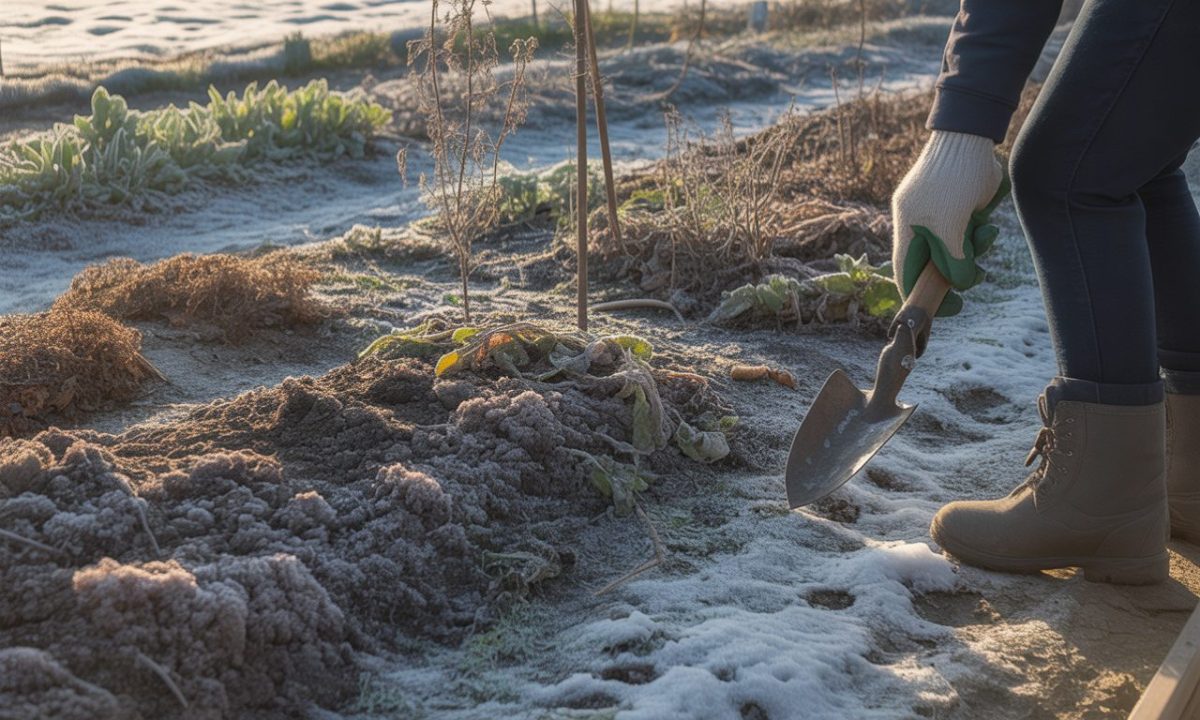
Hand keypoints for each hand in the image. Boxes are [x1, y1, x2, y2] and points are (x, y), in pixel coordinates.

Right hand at [892, 130, 1008, 316]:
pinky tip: (988, 224)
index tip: (947, 306)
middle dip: (957, 271)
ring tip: (988, 233)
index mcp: (907, 230)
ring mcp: (936, 217)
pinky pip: (964, 235)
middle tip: (978, 275)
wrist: (969, 136)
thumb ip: (954, 261)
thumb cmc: (954, 181)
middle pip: (932, 265)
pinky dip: (977, 235)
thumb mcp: (952, 228)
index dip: (921, 296)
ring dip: (974, 249)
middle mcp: (917, 226)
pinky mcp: (955, 209)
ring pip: (952, 250)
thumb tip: (960, 284)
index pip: (906, 274)